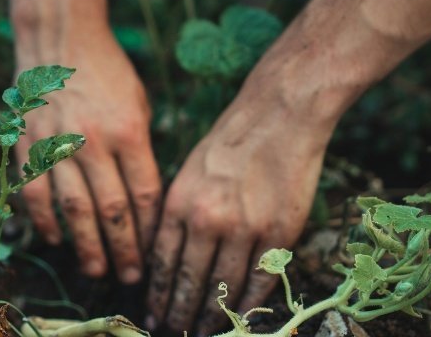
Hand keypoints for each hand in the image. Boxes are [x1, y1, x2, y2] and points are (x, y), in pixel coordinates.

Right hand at [14, 30, 160, 283]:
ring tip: (97, 270)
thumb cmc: (108, 72)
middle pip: (112, 210)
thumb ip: (141, 150)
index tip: (154, 252)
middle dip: (124, 249)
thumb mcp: (139, 105)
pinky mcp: (29, 144)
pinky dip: (45, 221)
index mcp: (129, 131)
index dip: (150, 229)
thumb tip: (144, 199)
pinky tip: (57, 240)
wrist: (60, 39)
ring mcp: (58, 144)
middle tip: (130, 277)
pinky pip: (36, 192)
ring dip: (86, 246)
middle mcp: (94, 142)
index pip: (144, 194)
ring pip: (74, 209)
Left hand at [145, 54, 339, 334]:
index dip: (157, 294)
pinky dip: (249, 303)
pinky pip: (260, 280)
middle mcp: (207, 220)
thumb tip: (167, 256)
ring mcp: (244, 228)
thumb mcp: (188, 171)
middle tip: (172, 330)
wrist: (278, 115)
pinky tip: (241, 317)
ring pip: (223, 287)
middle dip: (179, 312)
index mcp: (179, 203)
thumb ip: (177, 213)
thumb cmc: (230, 140)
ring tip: (203, 331)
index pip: (162, 262)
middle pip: (189, 281)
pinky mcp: (278, 232)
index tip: (152, 313)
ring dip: (212, 315)